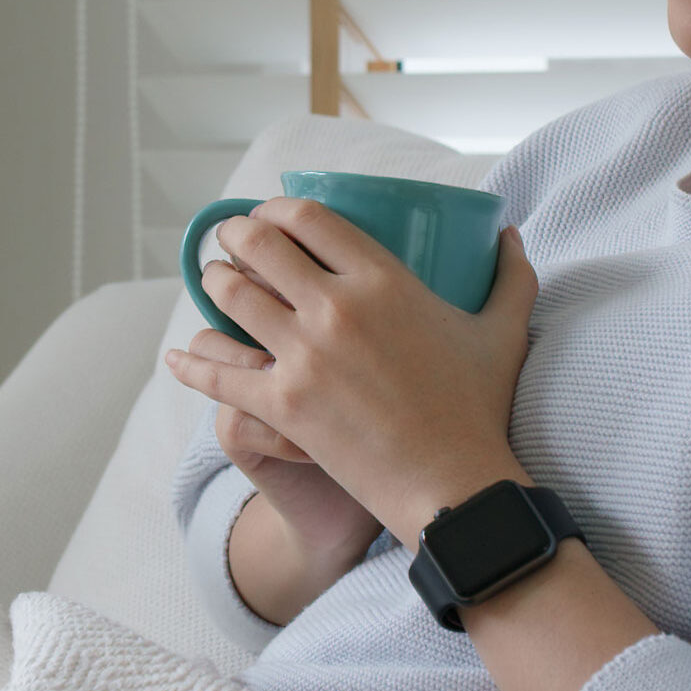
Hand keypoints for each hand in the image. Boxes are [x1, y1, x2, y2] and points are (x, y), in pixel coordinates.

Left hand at [164, 200, 538, 547]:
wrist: (453, 483)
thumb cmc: (479, 407)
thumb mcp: (504, 331)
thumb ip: (513, 276)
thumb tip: (511, 236)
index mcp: (384, 280)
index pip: (309, 217)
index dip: (278, 207)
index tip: (271, 215)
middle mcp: (336, 308)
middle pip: (259, 245)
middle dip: (235, 236)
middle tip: (232, 242)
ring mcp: (304, 357)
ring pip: (231, 297)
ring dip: (215, 283)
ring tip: (216, 283)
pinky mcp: (282, 406)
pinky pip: (217, 374)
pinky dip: (190, 363)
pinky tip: (177, 357)